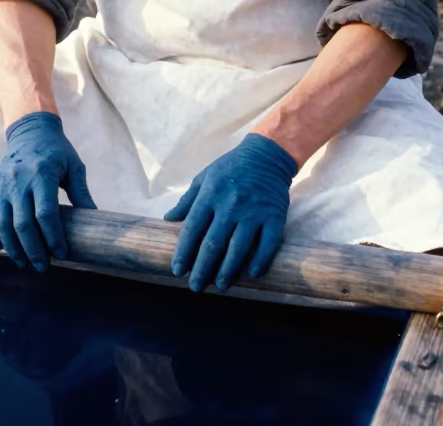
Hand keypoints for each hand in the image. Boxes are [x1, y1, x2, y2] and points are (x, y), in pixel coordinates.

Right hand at [0, 111, 95, 270]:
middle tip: (43, 267)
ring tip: (24, 263)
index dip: (54, 238)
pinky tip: (0, 249)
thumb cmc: (57, 151)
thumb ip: (81, 192)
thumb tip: (95, 218)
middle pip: (23, 224)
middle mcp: (18, 179)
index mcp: (42, 174)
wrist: (30, 130)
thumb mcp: (74, 166)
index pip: (46, 214)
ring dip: (13, 248)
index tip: (62, 254)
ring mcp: (1, 184)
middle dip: (34, 251)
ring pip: (2, 224)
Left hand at [164, 133, 296, 292]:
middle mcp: (231, 204)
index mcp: (210, 194)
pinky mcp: (274, 216)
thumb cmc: (231, 167)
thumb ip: (187, 200)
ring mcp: (254, 211)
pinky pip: (268, 244)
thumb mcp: (205, 177)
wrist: (266, 155)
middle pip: (214, 244)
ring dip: (228, 270)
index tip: (178, 271)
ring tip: (220, 285)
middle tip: (196, 287)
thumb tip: (168, 219)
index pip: (192, 229)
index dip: (184, 253)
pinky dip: (260, 261)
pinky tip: (251, 274)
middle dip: (202, 269)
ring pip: (239, 248)